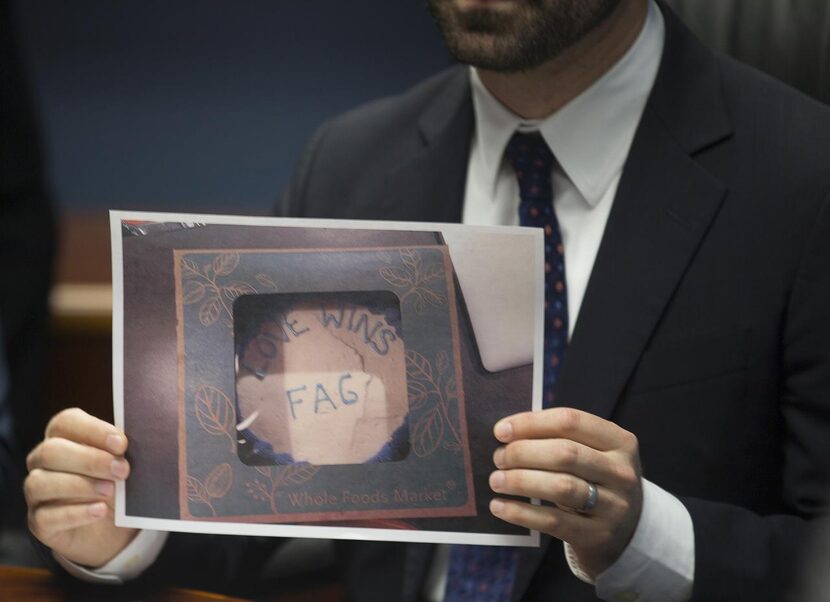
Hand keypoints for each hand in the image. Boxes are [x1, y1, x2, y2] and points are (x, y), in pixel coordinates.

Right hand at [25, 408, 137, 566]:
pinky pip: (46, 516)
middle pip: (51, 451)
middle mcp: (43, 462)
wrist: (114, 528)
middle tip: (122, 470)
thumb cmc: (117, 484)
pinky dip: (76, 513)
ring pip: (41, 483)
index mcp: (64, 438)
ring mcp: (37, 493)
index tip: (122, 443)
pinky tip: (100, 510)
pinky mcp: (40, 523)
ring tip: (111, 490)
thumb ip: (123, 450)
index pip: (65, 422)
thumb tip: (138, 440)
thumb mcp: (124, 463)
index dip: (92, 430)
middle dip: (89, 459)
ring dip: (80, 485)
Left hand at [488, 407, 642, 576]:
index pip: (570, 421)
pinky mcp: (598, 535)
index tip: (501, 430)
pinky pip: (554, 521)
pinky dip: (522, 513)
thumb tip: (507, 432)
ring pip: (561, 487)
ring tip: (496, 480)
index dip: (531, 423)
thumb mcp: (593, 454)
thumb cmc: (597, 481)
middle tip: (499, 458)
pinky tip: (500, 507)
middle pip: (565, 453)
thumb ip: (559, 438)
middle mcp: (621, 472)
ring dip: (521, 481)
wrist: (629, 531)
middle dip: (523, 452)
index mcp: (619, 441)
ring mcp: (614, 506)